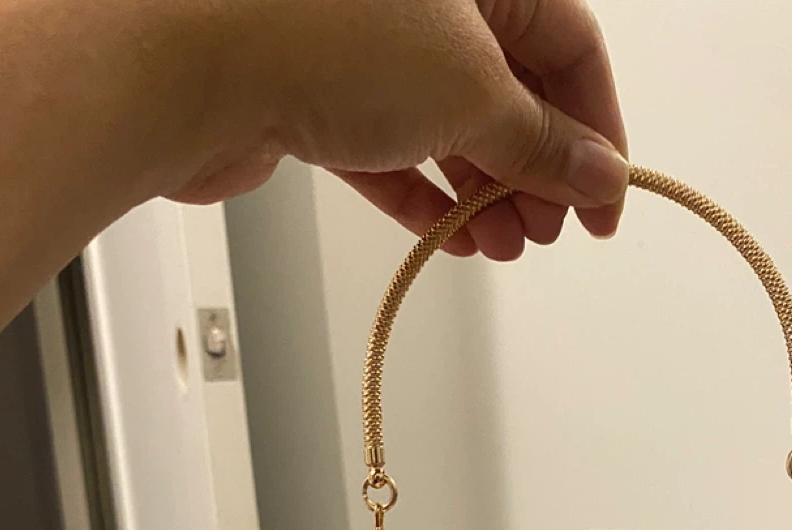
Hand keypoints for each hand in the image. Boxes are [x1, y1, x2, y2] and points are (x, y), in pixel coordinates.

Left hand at [170, 0, 627, 260]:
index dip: (597, 129)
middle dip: (536, 168)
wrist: (186, 64)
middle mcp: (422, 2)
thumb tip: (594, 173)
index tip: (605, 199)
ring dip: (485, 192)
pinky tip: (451, 236)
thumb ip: (540, 143)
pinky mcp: (318, 95)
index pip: (568, 44)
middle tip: (549, 227)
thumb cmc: (315, 33)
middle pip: (509, 88)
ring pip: (450, 126)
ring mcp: (365, 47)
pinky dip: (426, 195)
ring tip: (502, 243)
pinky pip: (392, 151)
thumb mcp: (470, 93)